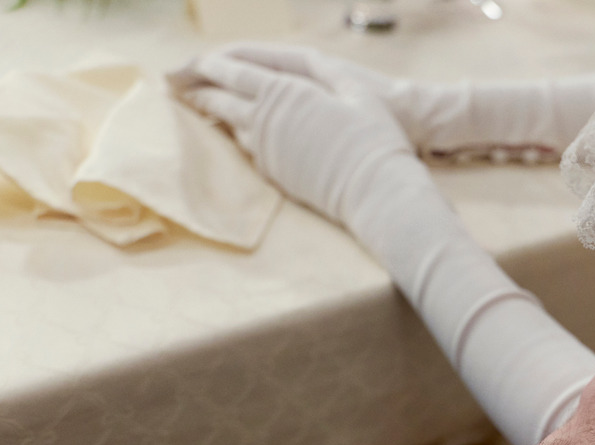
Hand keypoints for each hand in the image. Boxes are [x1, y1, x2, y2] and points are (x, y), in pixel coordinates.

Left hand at [169, 51, 411, 225]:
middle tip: (175, 81)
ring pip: (230, 125)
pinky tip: (236, 132)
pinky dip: (237, 135)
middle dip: (195, 87)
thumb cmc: (374, 138)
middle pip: (219, 99)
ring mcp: (268, 151)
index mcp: (286, 92)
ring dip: (212, 112)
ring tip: (199, 104)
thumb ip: (322, 73)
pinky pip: (249, 149)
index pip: (233, 71)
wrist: (376, 190)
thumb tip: (299, 65)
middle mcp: (268, 121)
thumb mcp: (354, 90)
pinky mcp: (275, 174)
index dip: (209, 64)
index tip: (193, 60)